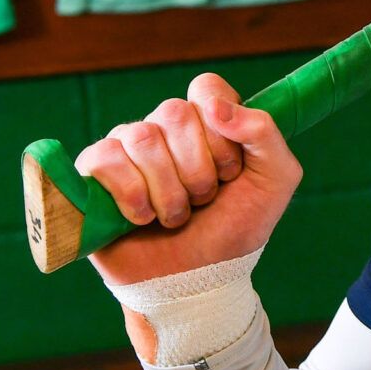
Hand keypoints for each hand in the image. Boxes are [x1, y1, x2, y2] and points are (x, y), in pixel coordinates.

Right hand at [80, 73, 302, 290]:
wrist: (198, 280)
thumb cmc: (236, 229)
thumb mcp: (275, 181)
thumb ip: (264, 132)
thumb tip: (215, 105)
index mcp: (208, 122)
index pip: (206, 88)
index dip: (221, 130)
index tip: (231, 170)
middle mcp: (166, 129)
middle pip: (174, 113)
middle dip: (197, 169)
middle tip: (203, 200)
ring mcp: (128, 149)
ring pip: (140, 137)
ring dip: (168, 190)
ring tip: (176, 217)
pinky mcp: (95, 173)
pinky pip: (104, 156)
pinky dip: (131, 195)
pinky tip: (141, 218)